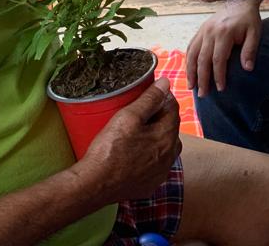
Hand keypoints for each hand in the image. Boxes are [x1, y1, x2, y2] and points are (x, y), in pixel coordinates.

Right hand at [79, 78, 181, 201]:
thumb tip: (166, 83)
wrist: (95, 184)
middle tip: (140, 112)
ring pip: (166, 148)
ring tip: (138, 132)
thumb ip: (149, 99)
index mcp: (167, 136)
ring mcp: (161, 173)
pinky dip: (151, 156)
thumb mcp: (128, 117)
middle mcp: (169, 156)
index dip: (162, 98)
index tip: (149, 95)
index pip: (173, 109)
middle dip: (160, 117)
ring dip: (157, 137)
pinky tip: (136, 153)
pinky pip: (157, 165)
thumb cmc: (110, 149)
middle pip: (171, 128)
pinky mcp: (151, 184)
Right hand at [186, 0, 262, 96]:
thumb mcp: (255, 33)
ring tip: (191, 86)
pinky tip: (189, 71)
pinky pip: (190, 46)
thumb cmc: (248, 19)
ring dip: (190, 71)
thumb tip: (247, 69)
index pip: (218, 59)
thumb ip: (250, 50)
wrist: (239, 0)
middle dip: (202, 78)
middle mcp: (209, 32)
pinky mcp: (200, 30)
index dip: (218, 75)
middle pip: (202, 59)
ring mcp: (202, 30)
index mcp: (223, 33)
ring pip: (192, 54)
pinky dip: (188, 60)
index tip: (221, 89)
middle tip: (202, 94)